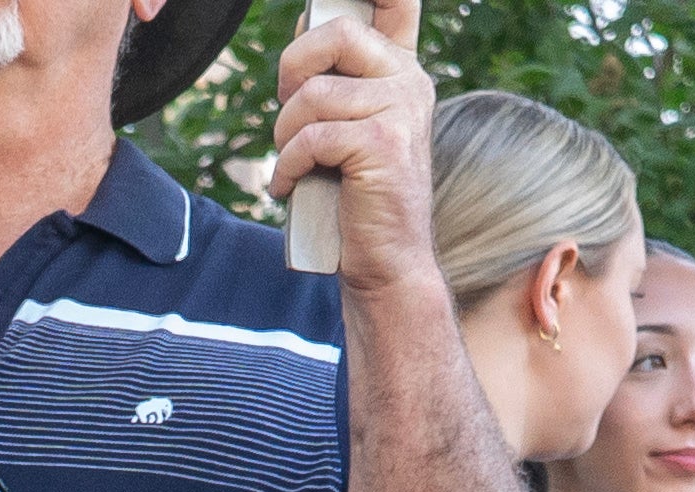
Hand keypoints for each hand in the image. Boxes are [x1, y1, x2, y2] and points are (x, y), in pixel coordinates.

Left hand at [271, 0, 439, 289]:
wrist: (386, 262)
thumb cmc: (354, 195)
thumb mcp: (344, 124)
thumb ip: (334, 75)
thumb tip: (303, 25)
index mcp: (400, 68)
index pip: (395, 0)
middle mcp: (409, 80)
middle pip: (335, 32)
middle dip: (291, 71)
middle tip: (289, 113)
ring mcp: (401, 110)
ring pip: (313, 94)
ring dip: (285, 134)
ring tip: (294, 164)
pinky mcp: (384, 144)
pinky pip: (311, 136)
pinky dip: (287, 166)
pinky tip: (290, 186)